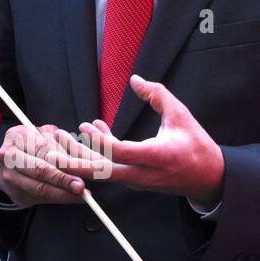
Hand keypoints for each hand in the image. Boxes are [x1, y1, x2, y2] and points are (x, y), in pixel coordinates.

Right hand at [0, 123, 86, 207]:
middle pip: (39, 170)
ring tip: (81, 195)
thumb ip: (66, 147)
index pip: (43, 148)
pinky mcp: (14, 193)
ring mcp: (8, 176)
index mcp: (17, 136)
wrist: (15, 161)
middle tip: (81, 186)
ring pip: (39, 187)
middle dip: (63, 179)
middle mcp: (8, 155)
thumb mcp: (51, 138)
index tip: (84, 168)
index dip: (64, 159)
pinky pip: (39, 198)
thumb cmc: (37, 145)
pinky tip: (72, 198)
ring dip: (62, 193)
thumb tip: (87, 160)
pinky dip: (58, 199)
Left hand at [68, 75, 224, 204]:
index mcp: (154, 156)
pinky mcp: (134, 181)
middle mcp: (141, 173)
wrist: (207, 178)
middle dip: (74, 161)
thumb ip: (157, 94)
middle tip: (52, 148)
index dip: (99, 141)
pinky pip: (110, 168)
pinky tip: (94, 130)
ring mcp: (136, 180)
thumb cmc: (196, 145)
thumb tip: (134, 79)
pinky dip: (98, 153)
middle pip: (100, 172)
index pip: (119, 152)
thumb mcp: (180, 114)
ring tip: (64, 136)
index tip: (85, 126)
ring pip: (102, 172)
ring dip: (81, 156)